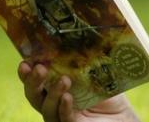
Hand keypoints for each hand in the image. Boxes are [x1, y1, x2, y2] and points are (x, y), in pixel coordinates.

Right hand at [18, 61, 139, 121]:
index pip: (36, 80)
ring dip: (52, 94)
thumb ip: (86, 60)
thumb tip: (82, 34)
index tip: (26, 60)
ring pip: (46, 109)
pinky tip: (67, 97)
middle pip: (34, 96)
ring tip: (63, 80)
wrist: (123, 116)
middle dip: (32, 82)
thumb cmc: (108, 93)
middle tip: (38, 68)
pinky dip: (64, 108)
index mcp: (55, 87)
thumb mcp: (96, 73)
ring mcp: (63, 116)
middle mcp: (55, 103)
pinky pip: (64, 120)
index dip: (27, 72)